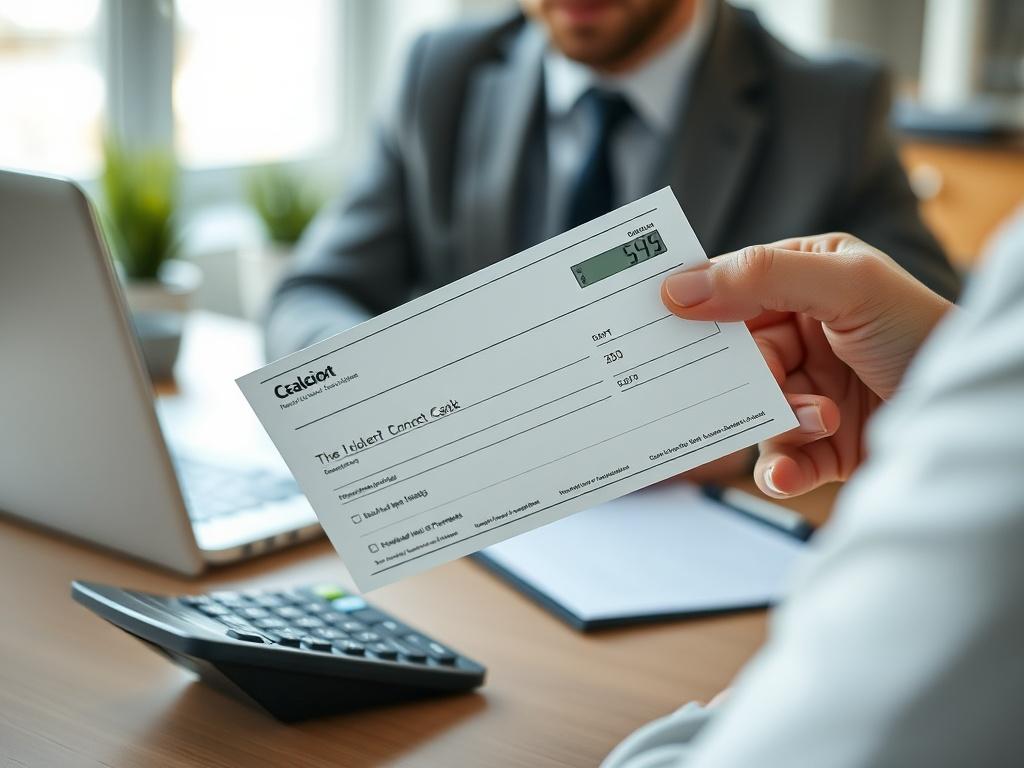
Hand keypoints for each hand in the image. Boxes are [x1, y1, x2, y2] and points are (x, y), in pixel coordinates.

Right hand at [661, 234, 952, 497]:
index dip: (695, 304)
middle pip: (733, 357)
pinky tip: (794, 468)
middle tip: (764, 380)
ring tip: (824, 417)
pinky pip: (774, 459)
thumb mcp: (846, 284)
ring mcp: (807, 391)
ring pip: (750, 411)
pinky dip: (780, 467)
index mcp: (803, 280)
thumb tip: (678, 289)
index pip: (730, 288)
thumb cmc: (924, 332)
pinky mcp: (819, 446)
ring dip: (781, 421)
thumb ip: (762, 277)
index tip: (660, 318)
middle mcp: (800, 334)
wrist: (979, 413)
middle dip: (746, 377)